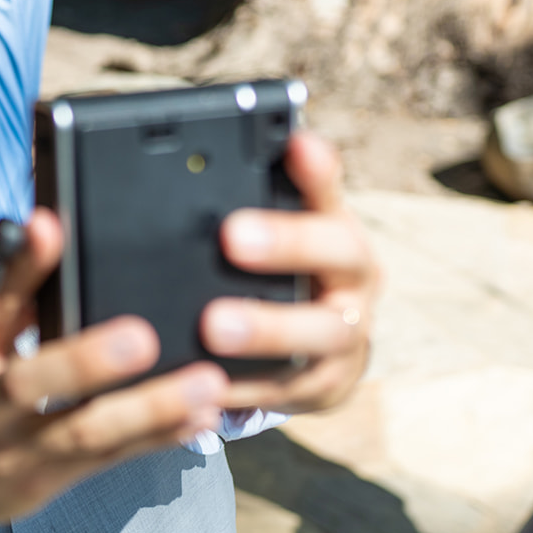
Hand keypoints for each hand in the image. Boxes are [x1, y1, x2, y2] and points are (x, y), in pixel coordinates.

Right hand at [0, 211, 227, 524]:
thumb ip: (4, 299)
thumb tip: (46, 234)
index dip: (21, 269)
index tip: (51, 226)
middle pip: (28, 383)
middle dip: (86, 360)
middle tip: (144, 335)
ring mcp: (10, 451)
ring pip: (82, 432)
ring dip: (149, 408)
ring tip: (206, 382)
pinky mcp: (43, 482)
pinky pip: (107, 459)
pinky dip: (157, 437)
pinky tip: (199, 416)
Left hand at [202, 131, 379, 413]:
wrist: (321, 351)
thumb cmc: (282, 274)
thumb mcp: (272, 229)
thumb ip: (242, 192)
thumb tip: (179, 142)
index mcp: (335, 228)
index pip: (330, 188)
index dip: (317, 169)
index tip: (294, 144)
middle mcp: (353, 279)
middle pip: (340, 254)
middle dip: (288, 244)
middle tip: (233, 237)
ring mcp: (346, 336)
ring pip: (321, 333)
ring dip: (268, 328)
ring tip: (213, 325)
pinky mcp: (323, 386)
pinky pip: (288, 390)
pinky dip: (246, 387)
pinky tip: (203, 380)